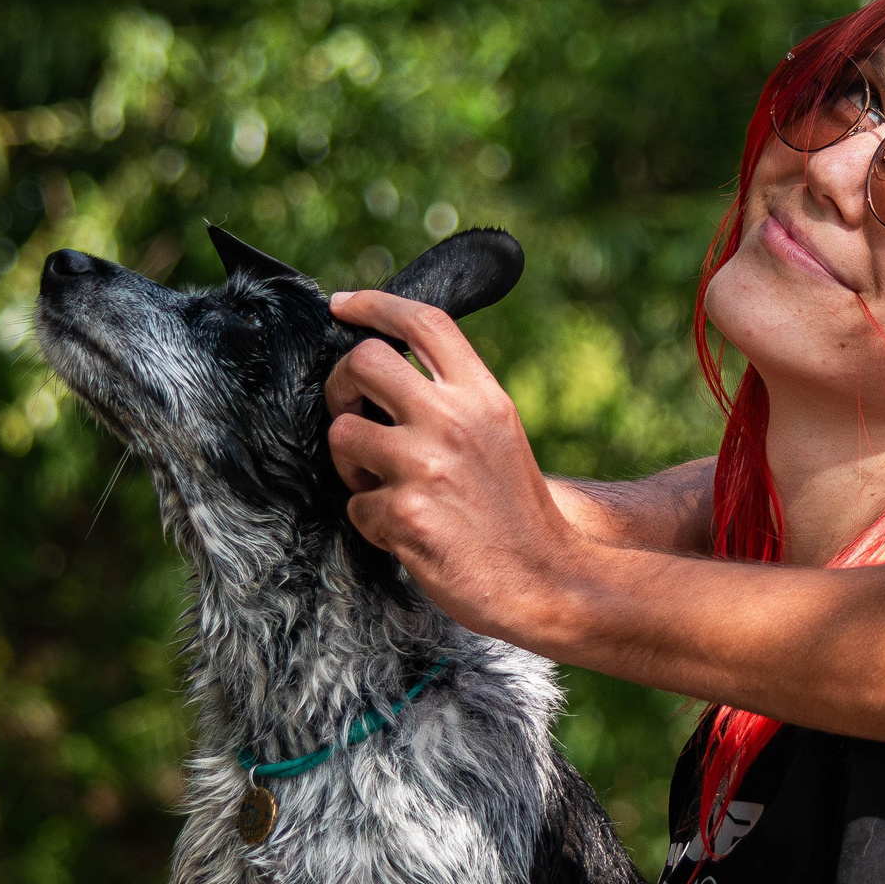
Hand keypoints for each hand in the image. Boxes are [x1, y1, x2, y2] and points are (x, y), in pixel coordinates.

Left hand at [322, 289, 583, 637]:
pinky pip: (354, 505)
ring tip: (383, 486)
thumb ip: (455, 399)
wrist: (544, 579)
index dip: (375, 304)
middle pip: (364, 361)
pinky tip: (406, 533)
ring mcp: (426, 466)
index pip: (424, 322)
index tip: (343, 306)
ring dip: (350, 464)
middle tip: (352, 412)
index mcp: (484, 396)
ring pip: (342, 434)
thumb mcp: (501, 434)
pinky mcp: (405, 513)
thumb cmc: (515, 512)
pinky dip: (371, 522)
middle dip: (340, 386)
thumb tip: (385, 372)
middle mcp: (454, 420)